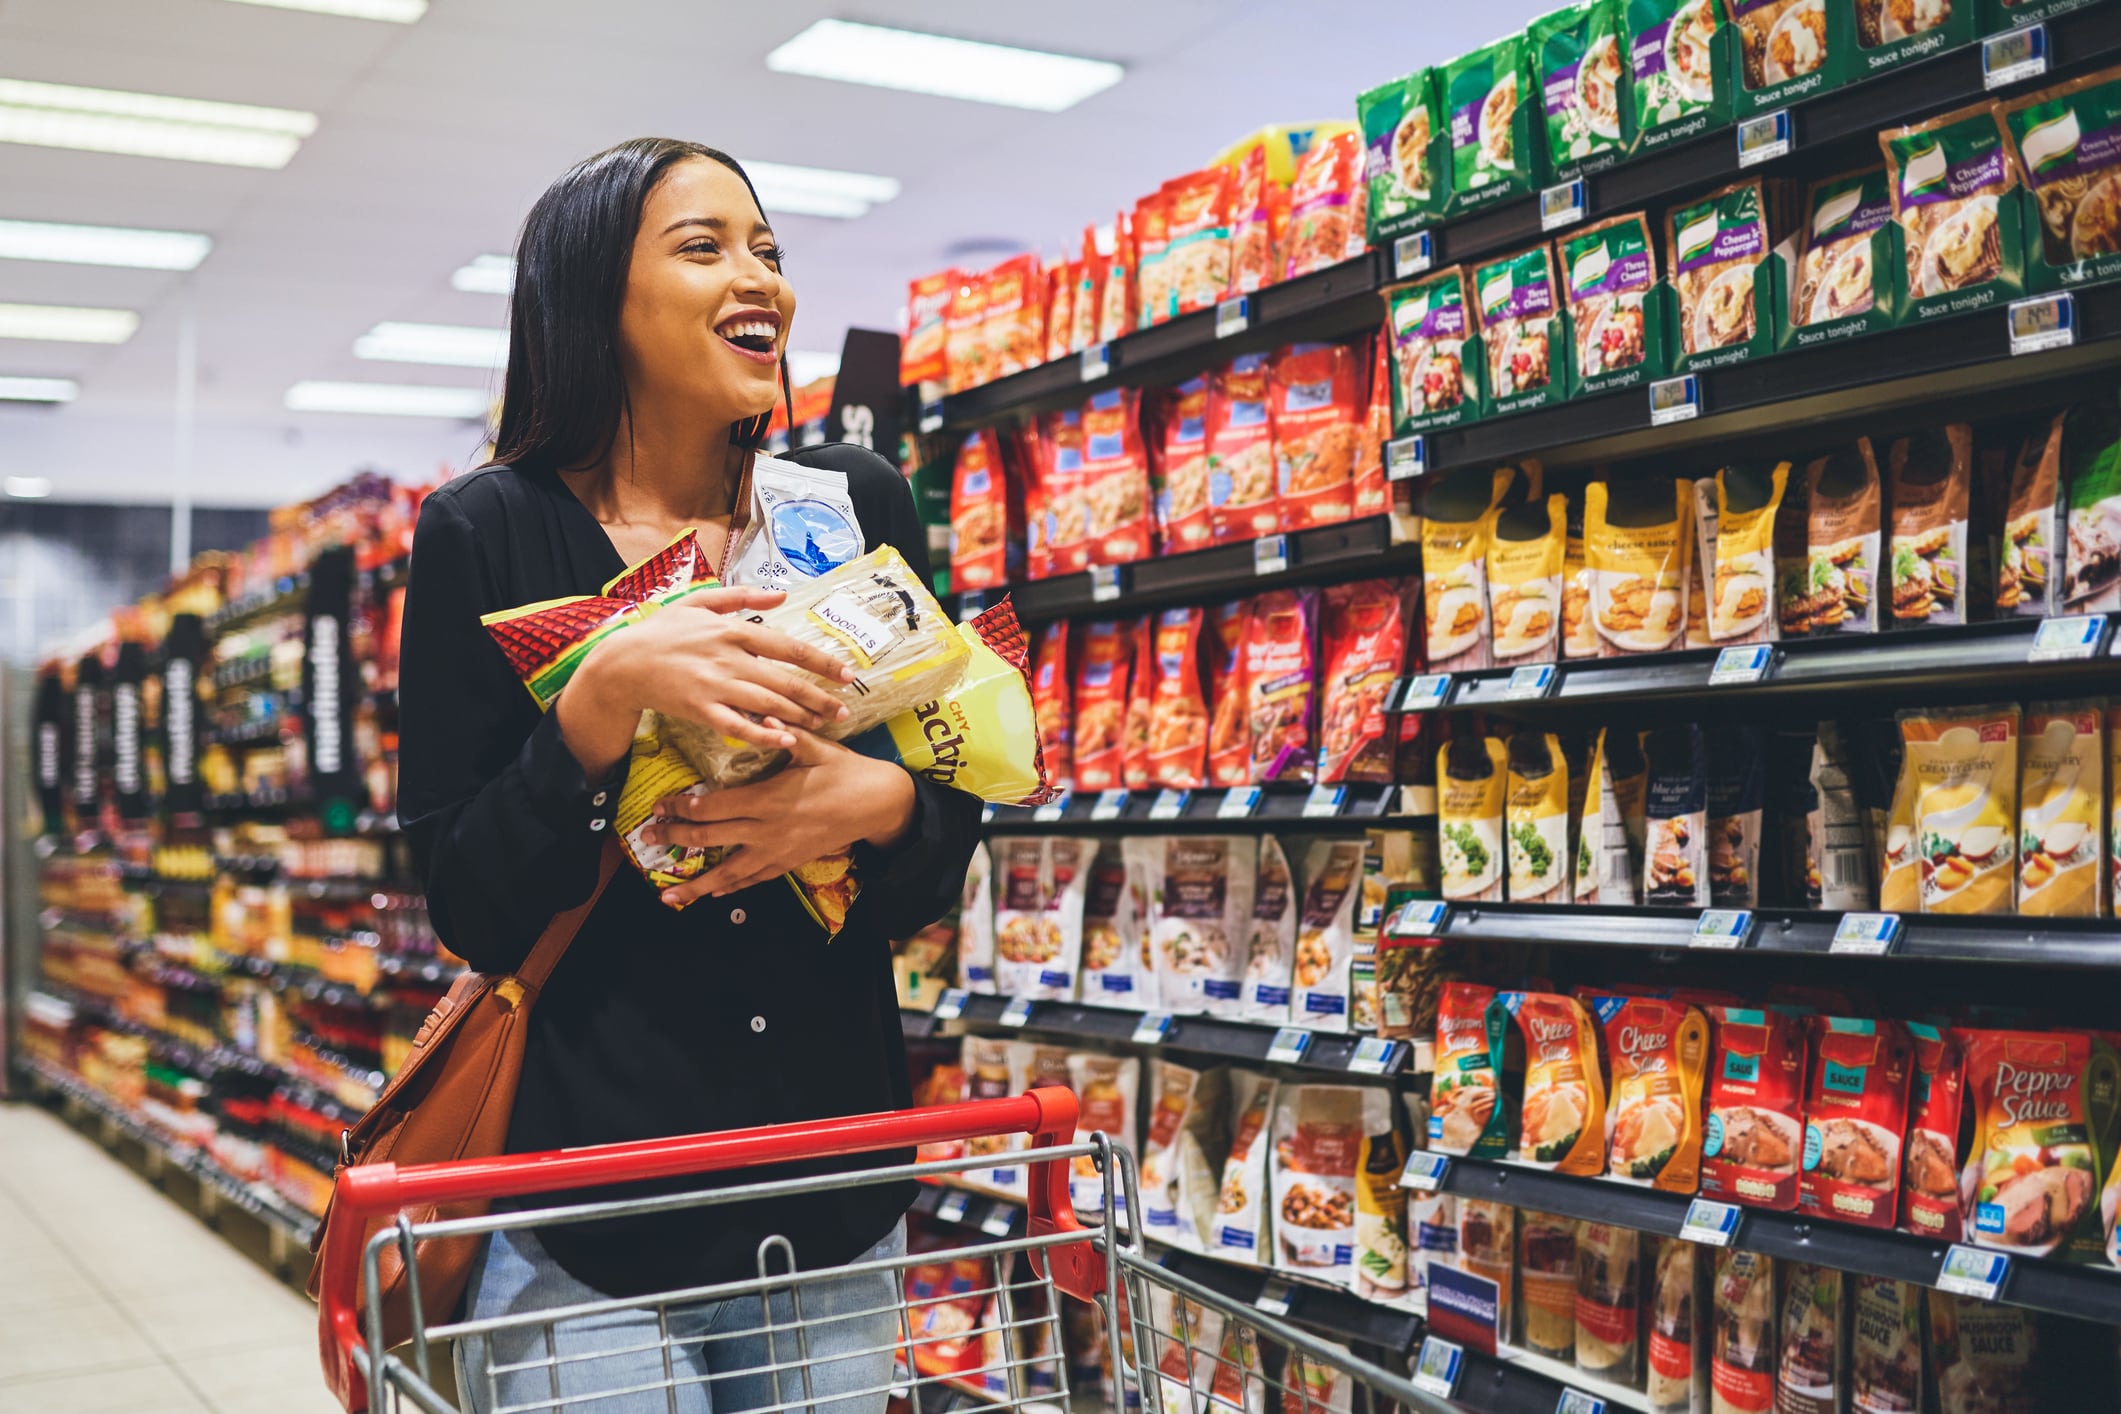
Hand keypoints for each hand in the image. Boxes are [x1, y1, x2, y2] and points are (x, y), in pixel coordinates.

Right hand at [558, 587, 854, 777]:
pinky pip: (739, 727)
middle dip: (820, 697)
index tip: (846, 673)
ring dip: (800, 715)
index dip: (821, 662)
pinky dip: (764, 734)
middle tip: (845, 711)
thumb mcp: (699, 602)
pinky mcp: (701, 710)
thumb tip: (781, 596)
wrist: (622, 663)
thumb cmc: (661, 631)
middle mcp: (728, 658)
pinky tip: (786, 739)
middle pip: (785, 680)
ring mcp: (715, 686)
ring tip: (825, 725)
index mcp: (732, 630)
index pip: (787, 647)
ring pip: (768, 704)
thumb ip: (742, 598)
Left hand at [639, 725, 916, 904]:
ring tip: (668, 896)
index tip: (659, 806)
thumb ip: (784, 731)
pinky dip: (731, 889)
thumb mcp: (816, 746)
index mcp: (768, 799)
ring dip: (696, 885)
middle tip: (645, 839)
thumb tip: (758, 710)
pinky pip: (754, 880)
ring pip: (729, 873)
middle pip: (710, 839)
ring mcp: (778, 851)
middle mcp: (767, 830)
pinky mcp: (790, 863)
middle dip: (674, 840)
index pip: (713, 807)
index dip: (681, 808)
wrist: (879, 804)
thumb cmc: (845, 771)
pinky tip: (713, 894)